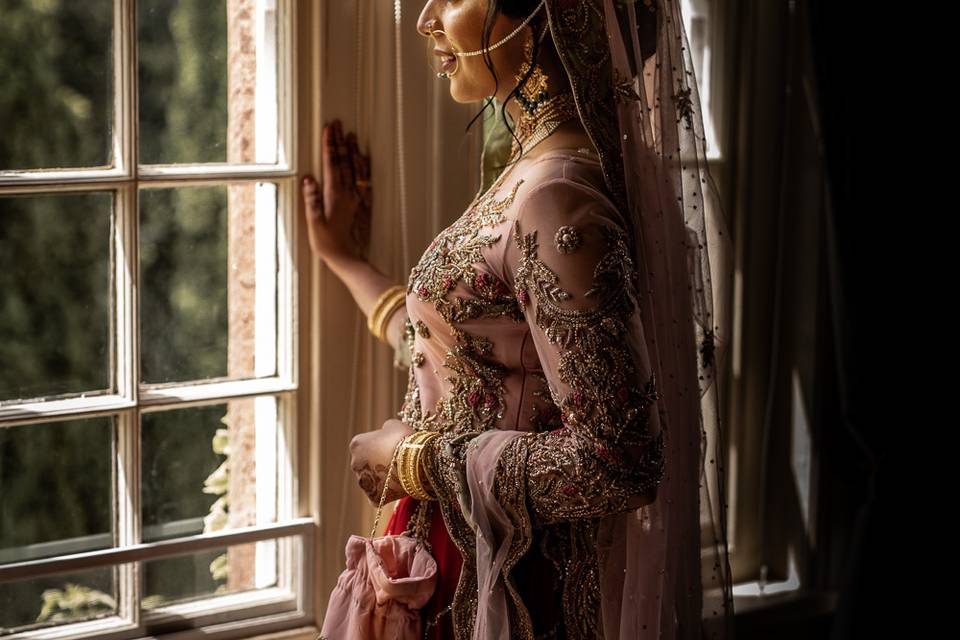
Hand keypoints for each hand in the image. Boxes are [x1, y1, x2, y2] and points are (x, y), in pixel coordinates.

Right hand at [301, 119, 371, 264]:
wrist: (346, 257)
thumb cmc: (327, 243)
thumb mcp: (314, 223)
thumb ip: (312, 200)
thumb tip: (309, 178)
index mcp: (334, 195)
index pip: (331, 164)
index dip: (329, 145)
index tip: (329, 129)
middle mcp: (348, 193)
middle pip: (344, 162)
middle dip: (340, 141)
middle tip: (338, 124)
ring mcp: (356, 198)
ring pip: (356, 169)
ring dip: (353, 151)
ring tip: (351, 135)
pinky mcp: (361, 205)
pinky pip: (365, 181)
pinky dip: (364, 167)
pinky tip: (363, 160)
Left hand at [349, 418, 414, 506]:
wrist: (415, 462)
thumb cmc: (404, 440)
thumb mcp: (394, 425)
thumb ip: (385, 429)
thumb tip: (386, 432)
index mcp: (356, 444)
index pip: (365, 444)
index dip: (380, 444)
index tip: (392, 445)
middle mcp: (355, 463)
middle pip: (366, 463)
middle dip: (378, 462)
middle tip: (396, 460)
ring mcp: (363, 482)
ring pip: (371, 479)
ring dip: (382, 477)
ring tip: (400, 473)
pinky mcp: (373, 497)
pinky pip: (378, 495)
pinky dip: (386, 492)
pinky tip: (397, 487)